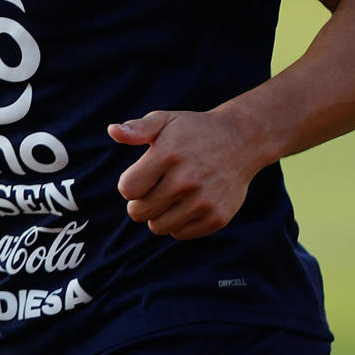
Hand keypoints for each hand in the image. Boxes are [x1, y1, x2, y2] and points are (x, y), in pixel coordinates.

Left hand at [109, 108, 264, 239]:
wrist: (242, 141)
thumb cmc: (194, 131)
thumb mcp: (165, 120)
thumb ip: (137, 128)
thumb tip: (112, 131)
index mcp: (167, 156)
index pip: (128, 189)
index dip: (129, 185)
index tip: (140, 177)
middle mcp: (186, 180)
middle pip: (140, 212)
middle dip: (139, 203)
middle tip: (152, 190)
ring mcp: (204, 201)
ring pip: (158, 227)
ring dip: (158, 215)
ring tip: (169, 197)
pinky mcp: (217, 218)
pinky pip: (181, 233)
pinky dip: (178, 223)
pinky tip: (187, 204)